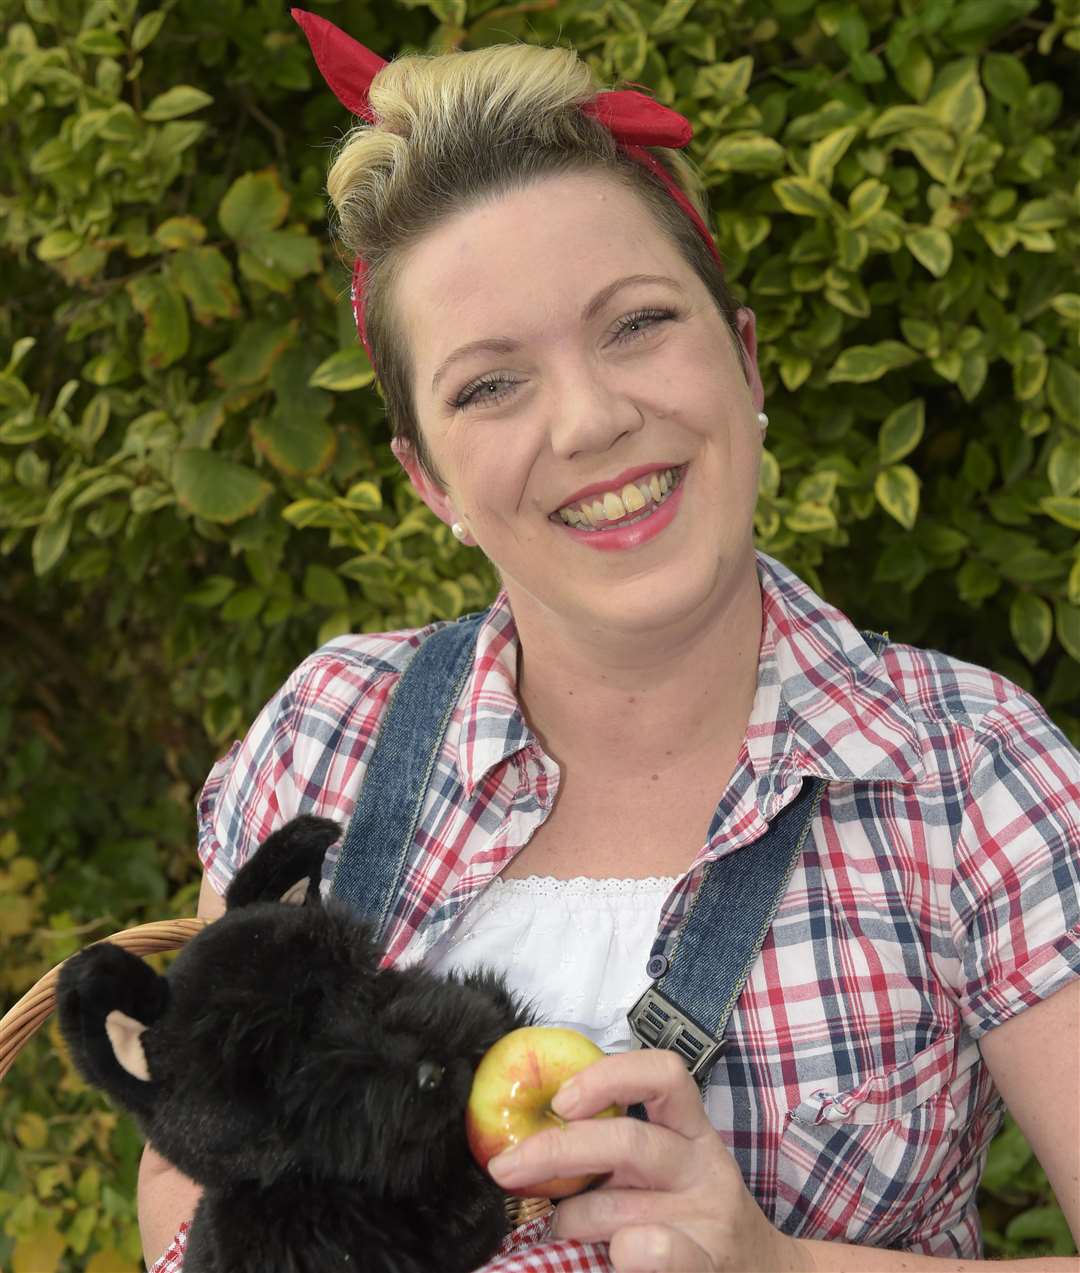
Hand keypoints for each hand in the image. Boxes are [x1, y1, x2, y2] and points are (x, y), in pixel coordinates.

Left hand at [487, 1049, 810, 1272]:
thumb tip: (530, 1136)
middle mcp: (702, 1165)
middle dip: (556, 1151)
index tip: (561, 1099)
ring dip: (571, 1216)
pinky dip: (635, 1252)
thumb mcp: (666, 1167)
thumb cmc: (691, 1214)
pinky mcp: (707, 1261)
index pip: (663, 1075)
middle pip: (628, 1141)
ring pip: (622, 1204)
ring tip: (558, 1226)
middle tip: (505, 1166)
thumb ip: (617, 1148)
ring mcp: (707, 1217)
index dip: (610, 1077)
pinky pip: (663, 1251)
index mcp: (691, 1130)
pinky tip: (619, 1255)